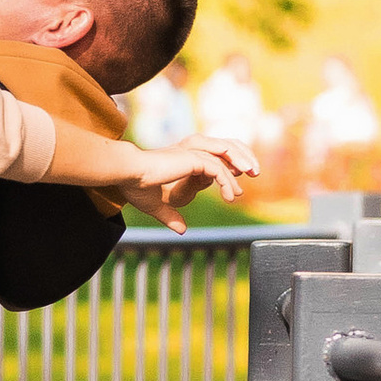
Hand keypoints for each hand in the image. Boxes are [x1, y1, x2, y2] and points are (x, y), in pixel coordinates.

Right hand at [116, 136, 254, 228]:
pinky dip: (227, 182)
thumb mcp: (156, 205)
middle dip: (241, 161)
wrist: (127, 175)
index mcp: (183, 158)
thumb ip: (170, 216)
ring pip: (225, 159)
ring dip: (237, 173)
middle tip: (253, 176)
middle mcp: (190, 152)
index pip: (214, 157)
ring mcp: (193, 153)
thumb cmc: (135, 186)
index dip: (227, 169)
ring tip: (241, 193)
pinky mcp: (193, 159)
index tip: (234, 187)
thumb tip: (182, 230)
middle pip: (225, 150)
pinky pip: (218, 170)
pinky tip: (230, 196)